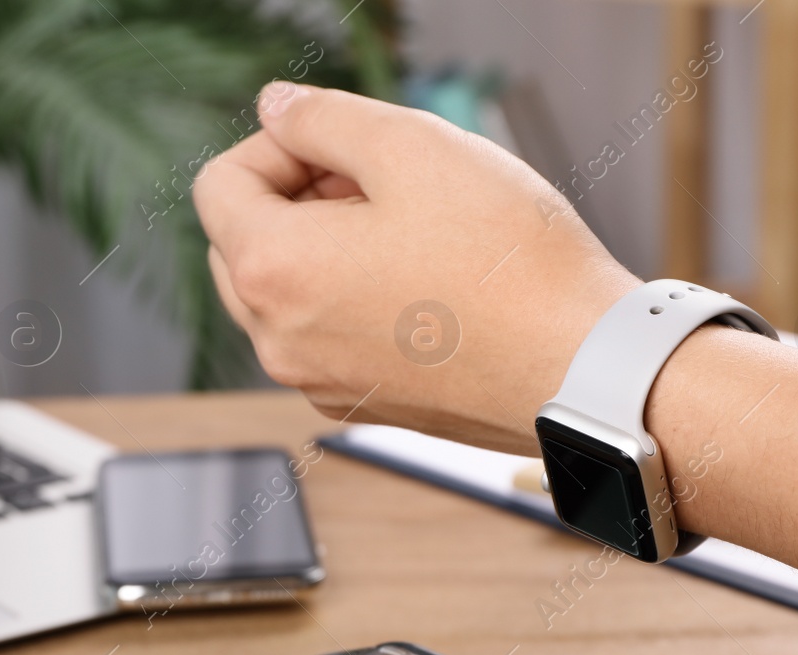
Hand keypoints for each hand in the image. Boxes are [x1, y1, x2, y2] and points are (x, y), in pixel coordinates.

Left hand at [193, 83, 639, 453]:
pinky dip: (349, 300)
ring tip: (404, 229)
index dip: (278, 144)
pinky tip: (421, 282)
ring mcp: (315, 381)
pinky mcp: (359, 404)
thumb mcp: (413, 147)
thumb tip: (275, 108)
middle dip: (291, 198)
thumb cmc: (507, 262)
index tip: (341, 145)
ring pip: (281, 294)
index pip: (218, 184)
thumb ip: (324, 118)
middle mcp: (277, 340)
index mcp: (272, 270)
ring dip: (321, 248)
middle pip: (238, 243)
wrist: (579, 366)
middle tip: (375, 182)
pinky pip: (323, 337)